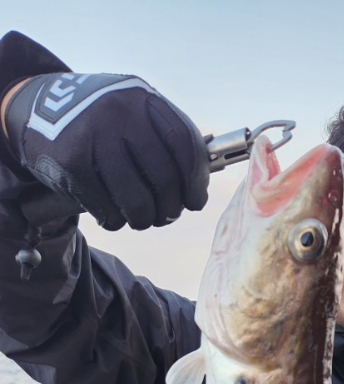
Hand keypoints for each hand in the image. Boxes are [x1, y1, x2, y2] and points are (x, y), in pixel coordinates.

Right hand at [4, 70, 209, 229]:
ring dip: (145, 220)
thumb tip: (199, 187)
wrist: (41, 108)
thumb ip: (166, 140)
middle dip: (171, 208)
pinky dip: (116, 221)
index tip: (195, 200)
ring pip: (138, 203)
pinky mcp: (72, 165)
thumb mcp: (135, 112)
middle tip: (167, 214)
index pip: (184, 145)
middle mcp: (118, 114)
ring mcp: (93, 139)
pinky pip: (109, 213)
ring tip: (143, 217)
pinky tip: (114, 213)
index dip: (196, 181)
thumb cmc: (104, 121)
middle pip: (164, 179)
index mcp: (142, 98)